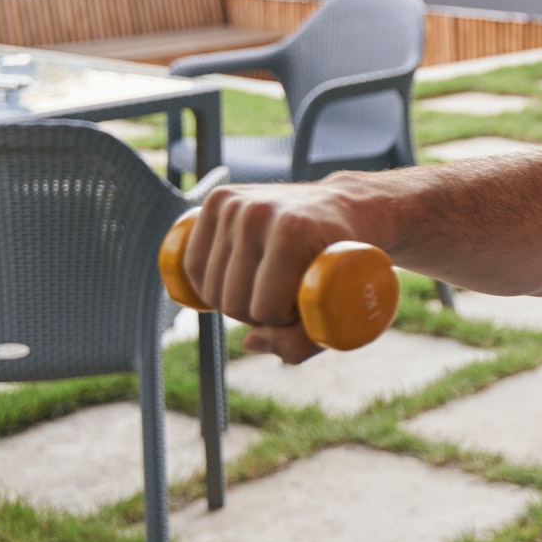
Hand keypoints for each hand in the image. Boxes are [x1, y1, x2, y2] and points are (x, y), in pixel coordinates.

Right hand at [182, 180, 367, 364]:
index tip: (304, 307)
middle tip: (286, 299)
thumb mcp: (345, 306)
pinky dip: (206, 282)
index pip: (264, 309)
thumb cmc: (350, 261)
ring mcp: (236, 203)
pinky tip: (232, 280)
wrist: (351, 205)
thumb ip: (300, 341)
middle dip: (257, 313)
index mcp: (291, 232)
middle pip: (232, 301)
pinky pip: (191, 262)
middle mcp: (258, 212)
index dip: (283, 322)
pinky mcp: (220, 199)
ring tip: (268, 286)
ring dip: (235, 300)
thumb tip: (250, 342)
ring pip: (210, 286)